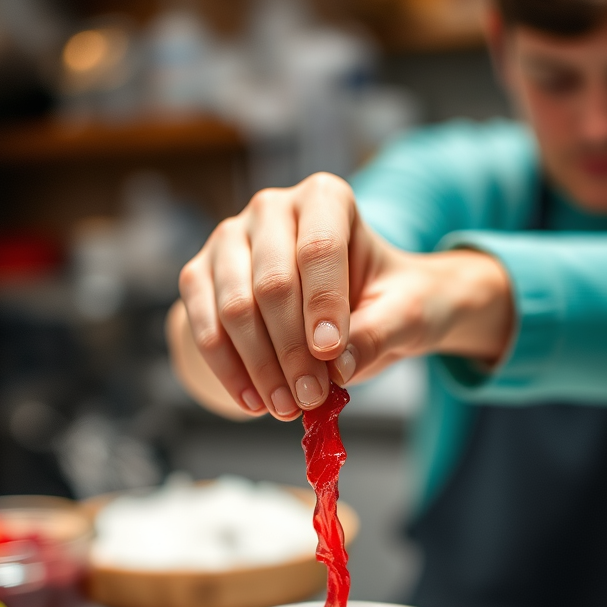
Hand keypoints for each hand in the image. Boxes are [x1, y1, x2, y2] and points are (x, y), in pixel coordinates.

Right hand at [171, 172, 512, 419]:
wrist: (355, 300)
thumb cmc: (382, 298)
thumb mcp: (403, 311)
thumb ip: (377, 333)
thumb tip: (337, 367)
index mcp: (325, 199)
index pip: (319, 249)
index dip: (323, 305)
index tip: (330, 354)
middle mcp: (271, 209)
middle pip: (273, 283)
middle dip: (292, 350)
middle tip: (311, 398)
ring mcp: (230, 239)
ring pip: (235, 308)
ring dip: (260, 367)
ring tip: (287, 407)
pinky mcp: (202, 275)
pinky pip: (203, 325)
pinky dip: (227, 370)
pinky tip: (252, 402)